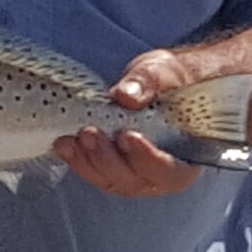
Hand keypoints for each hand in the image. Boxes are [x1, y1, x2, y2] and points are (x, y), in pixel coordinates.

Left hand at [53, 47, 201, 197]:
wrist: (161, 83)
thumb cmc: (171, 80)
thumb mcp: (165, 71)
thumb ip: (151, 82)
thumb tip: (127, 96)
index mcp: (187, 156)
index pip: (171, 172)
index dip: (148, 159)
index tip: (128, 136)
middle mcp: (162, 174)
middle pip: (135, 181)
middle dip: (108, 159)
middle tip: (90, 133)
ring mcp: (135, 175)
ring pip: (111, 181)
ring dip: (89, 161)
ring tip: (73, 138)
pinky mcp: (112, 169)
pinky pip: (95, 173)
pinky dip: (78, 160)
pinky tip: (65, 144)